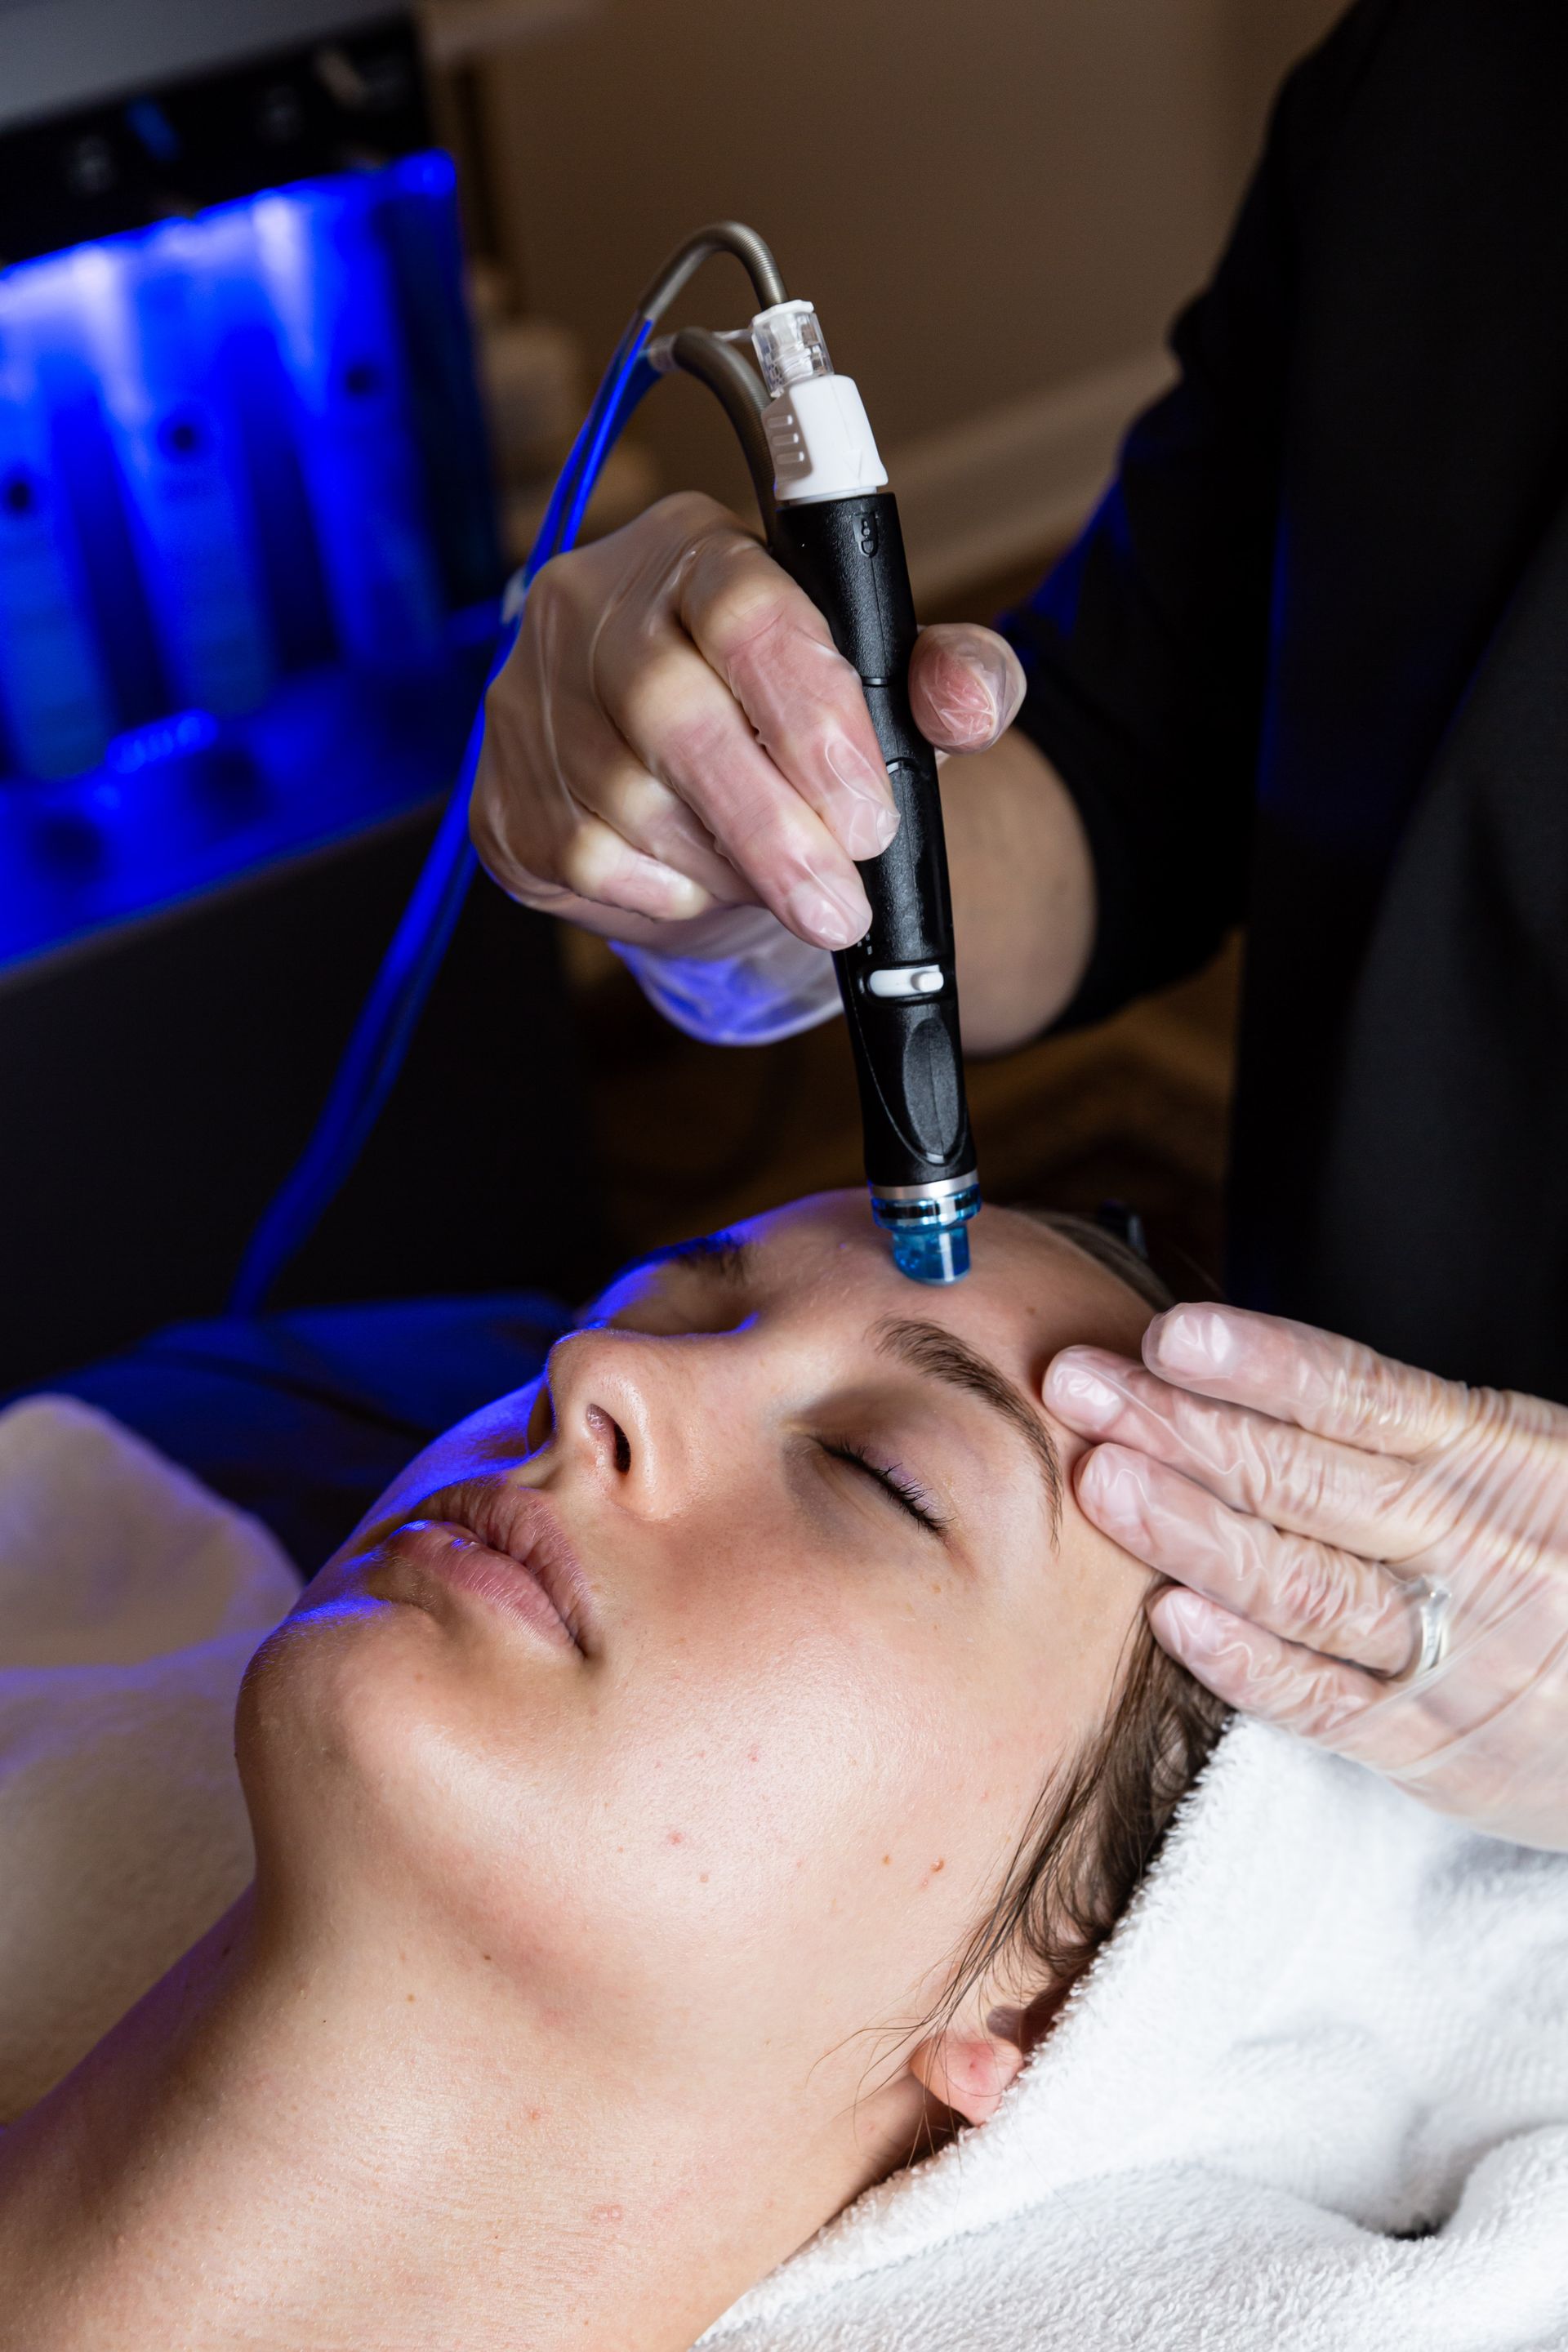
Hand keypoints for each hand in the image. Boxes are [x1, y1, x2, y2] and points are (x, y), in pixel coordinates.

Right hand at [471, 491, 1025, 954]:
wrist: (705, 796)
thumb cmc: (799, 730)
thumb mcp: (898, 693)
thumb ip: (957, 679)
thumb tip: (966, 699)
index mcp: (699, 550)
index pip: (742, 612)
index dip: (809, 720)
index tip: (867, 816)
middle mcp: (592, 605)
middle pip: (669, 713)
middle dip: (769, 828)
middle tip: (836, 904)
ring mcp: (529, 697)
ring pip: (626, 802)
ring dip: (724, 867)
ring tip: (779, 884)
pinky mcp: (498, 791)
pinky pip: (580, 858)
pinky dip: (660, 891)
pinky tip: (700, 879)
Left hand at [1044, 1305, 1567, 1848]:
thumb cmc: (1566, 1560)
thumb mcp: (1525, 1464)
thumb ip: (1405, 1432)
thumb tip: (1241, 1373)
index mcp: (1500, 1457)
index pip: (1363, 1397)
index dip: (1261, 1365)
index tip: (1170, 1336)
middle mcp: (1474, 1549)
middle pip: (1306, 1477)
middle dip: (1180, 1424)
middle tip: (1080, 1382)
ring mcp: (1449, 1650)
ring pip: (1303, 1582)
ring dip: (1191, 1528)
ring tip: (1100, 1480)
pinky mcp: (1428, 1742)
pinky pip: (1324, 1698)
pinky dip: (1245, 1659)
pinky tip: (1171, 1617)